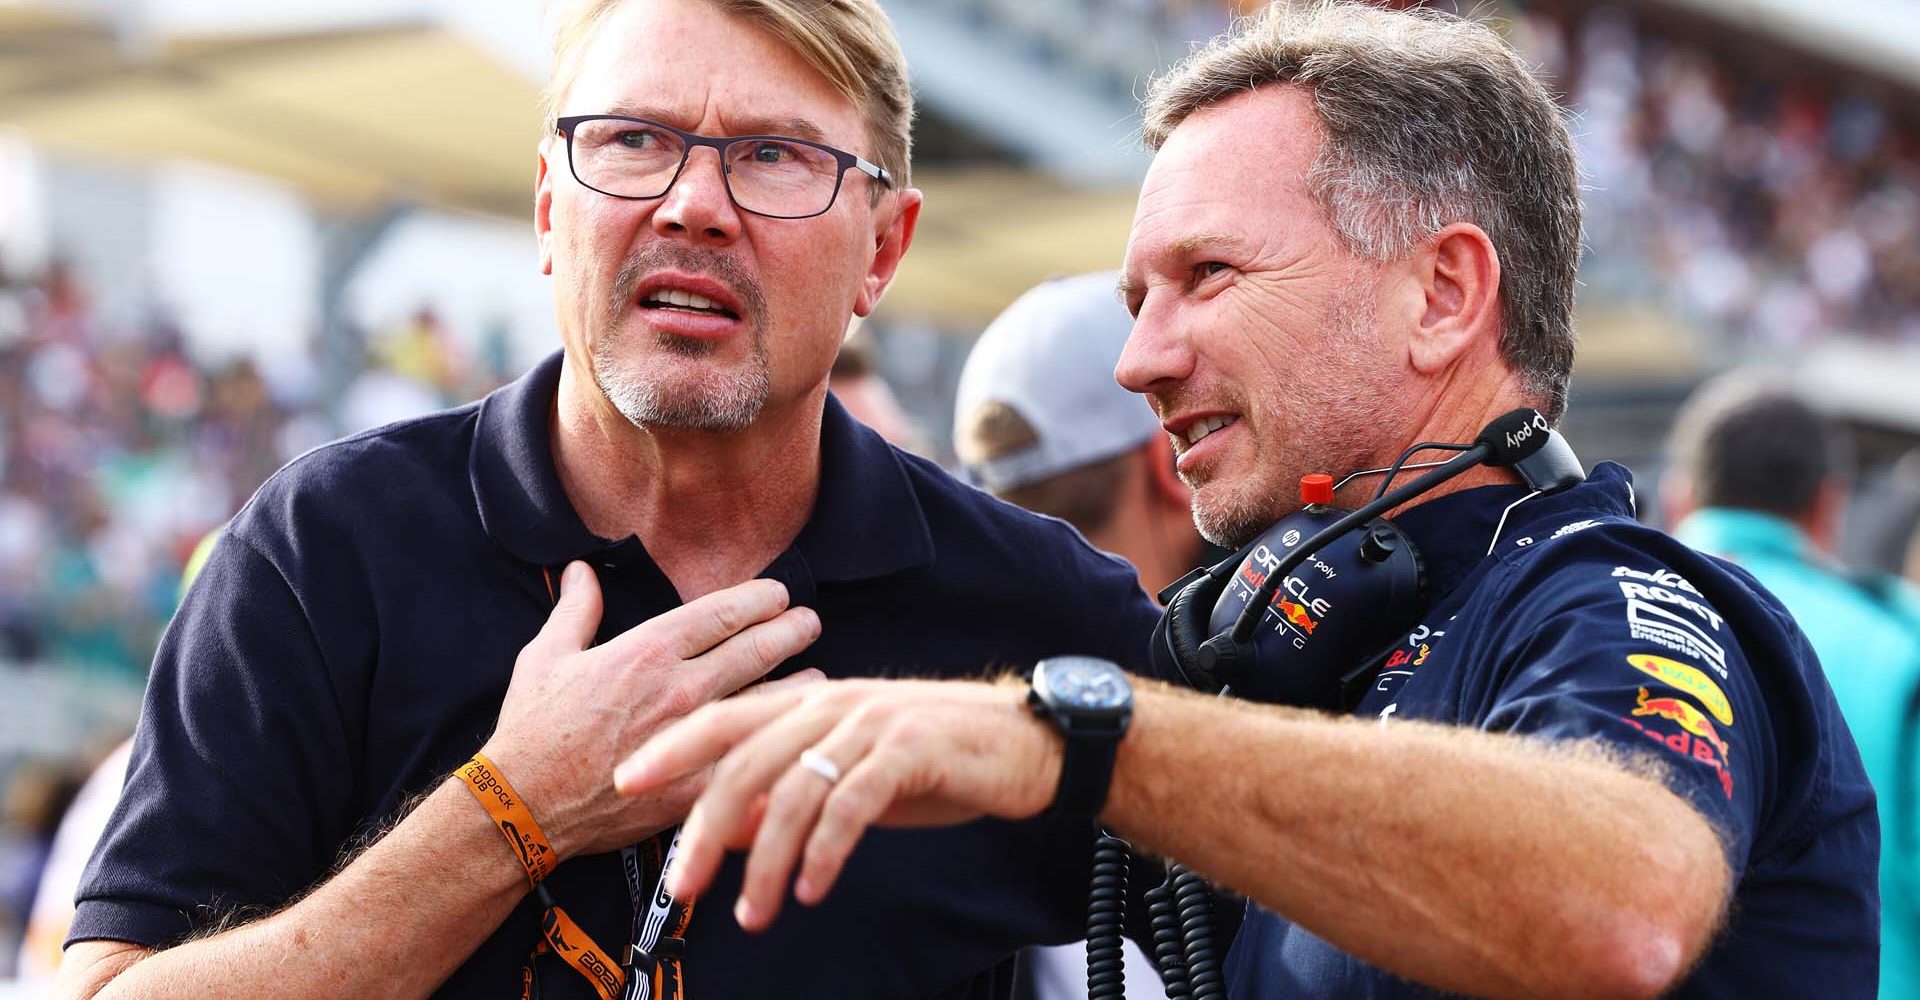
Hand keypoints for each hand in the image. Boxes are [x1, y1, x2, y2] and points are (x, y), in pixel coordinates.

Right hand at [480, 561, 823, 859]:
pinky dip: (776, 746)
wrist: (523, 804)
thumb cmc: (532, 729)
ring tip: (820, 676)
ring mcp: (692, 736)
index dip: (758, 598)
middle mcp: (679, 687)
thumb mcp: (545, 656)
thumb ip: (575, 610)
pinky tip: (796, 742)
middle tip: (811, 621)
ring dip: (797, 684)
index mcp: (647, 650)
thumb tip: (580, 570)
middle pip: (755, 649)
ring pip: (765, 700)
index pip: (721, 612)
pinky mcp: (696, 783)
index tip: (779, 593)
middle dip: (790, 630)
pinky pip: (748, 758)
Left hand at [612, 678, 1061, 930]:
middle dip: (705, 828)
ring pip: (795, 792)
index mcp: (812, 704)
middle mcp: (833, 706)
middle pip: (747, 762)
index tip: (627, 781)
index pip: (725, 719)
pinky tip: (809, 890)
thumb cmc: (930, 763)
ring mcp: (871, 726)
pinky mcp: (910, 752)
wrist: (1023, 742)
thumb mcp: (848, 777)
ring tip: (753, 914)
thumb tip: (721, 832)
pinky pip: (852, 805)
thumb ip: (787, 794)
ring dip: (766, 862)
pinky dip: (824, 851)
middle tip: (680, 886)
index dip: (674, 747)